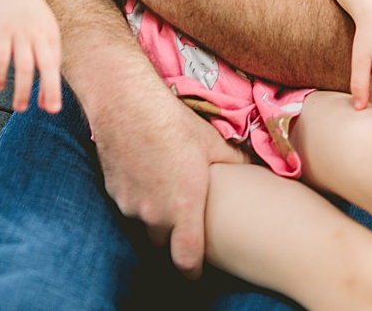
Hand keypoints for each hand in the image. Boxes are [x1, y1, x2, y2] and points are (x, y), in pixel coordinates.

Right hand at [0, 0, 61, 113]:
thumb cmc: (29, 11)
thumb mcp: (45, 27)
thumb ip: (47, 52)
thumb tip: (48, 83)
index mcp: (51, 35)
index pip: (56, 65)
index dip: (54, 87)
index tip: (51, 108)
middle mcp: (38, 34)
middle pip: (47, 66)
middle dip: (50, 89)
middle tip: (50, 111)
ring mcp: (19, 32)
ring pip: (24, 65)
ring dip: (23, 89)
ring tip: (19, 108)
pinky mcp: (0, 31)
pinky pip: (0, 56)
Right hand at [96, 88, 246, 278]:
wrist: (125, 102)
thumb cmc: (173, 122)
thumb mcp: (213, 143)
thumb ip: (236, 166)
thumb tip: (260, 174)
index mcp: (183, 209)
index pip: (186, 261)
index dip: (193, 269)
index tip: (196, 268)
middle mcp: (153, 214)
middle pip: (163, 242)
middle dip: (173, 234)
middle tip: (182, 214)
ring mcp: (129, 203)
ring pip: (143, 222)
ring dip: (152, 213)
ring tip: (161, 186)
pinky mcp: (112, 189)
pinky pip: (127, 203)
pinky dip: (135, 195)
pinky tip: (143, 171)